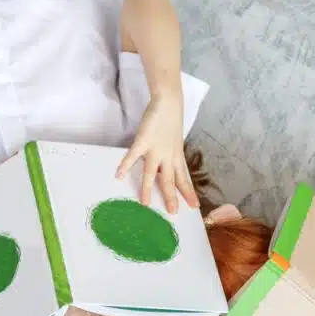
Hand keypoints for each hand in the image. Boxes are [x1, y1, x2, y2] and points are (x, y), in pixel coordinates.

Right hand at [116, 92, 197, 212]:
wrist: (169, 103)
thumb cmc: (171, 123)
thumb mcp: (176, 143)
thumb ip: (171, 158)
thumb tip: (166, 171)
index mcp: (176, 157)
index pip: (184, 178)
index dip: (189, 193)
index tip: (195, 206)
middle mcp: (168, 156)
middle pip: (170, 180)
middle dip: (171, 197)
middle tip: (173, 212)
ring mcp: (155, 149)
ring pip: (152, 173)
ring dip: (148, 189)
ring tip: (145, 203)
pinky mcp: (143, 140)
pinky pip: (132, 155)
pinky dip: (125, 165)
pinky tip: (119, 175)